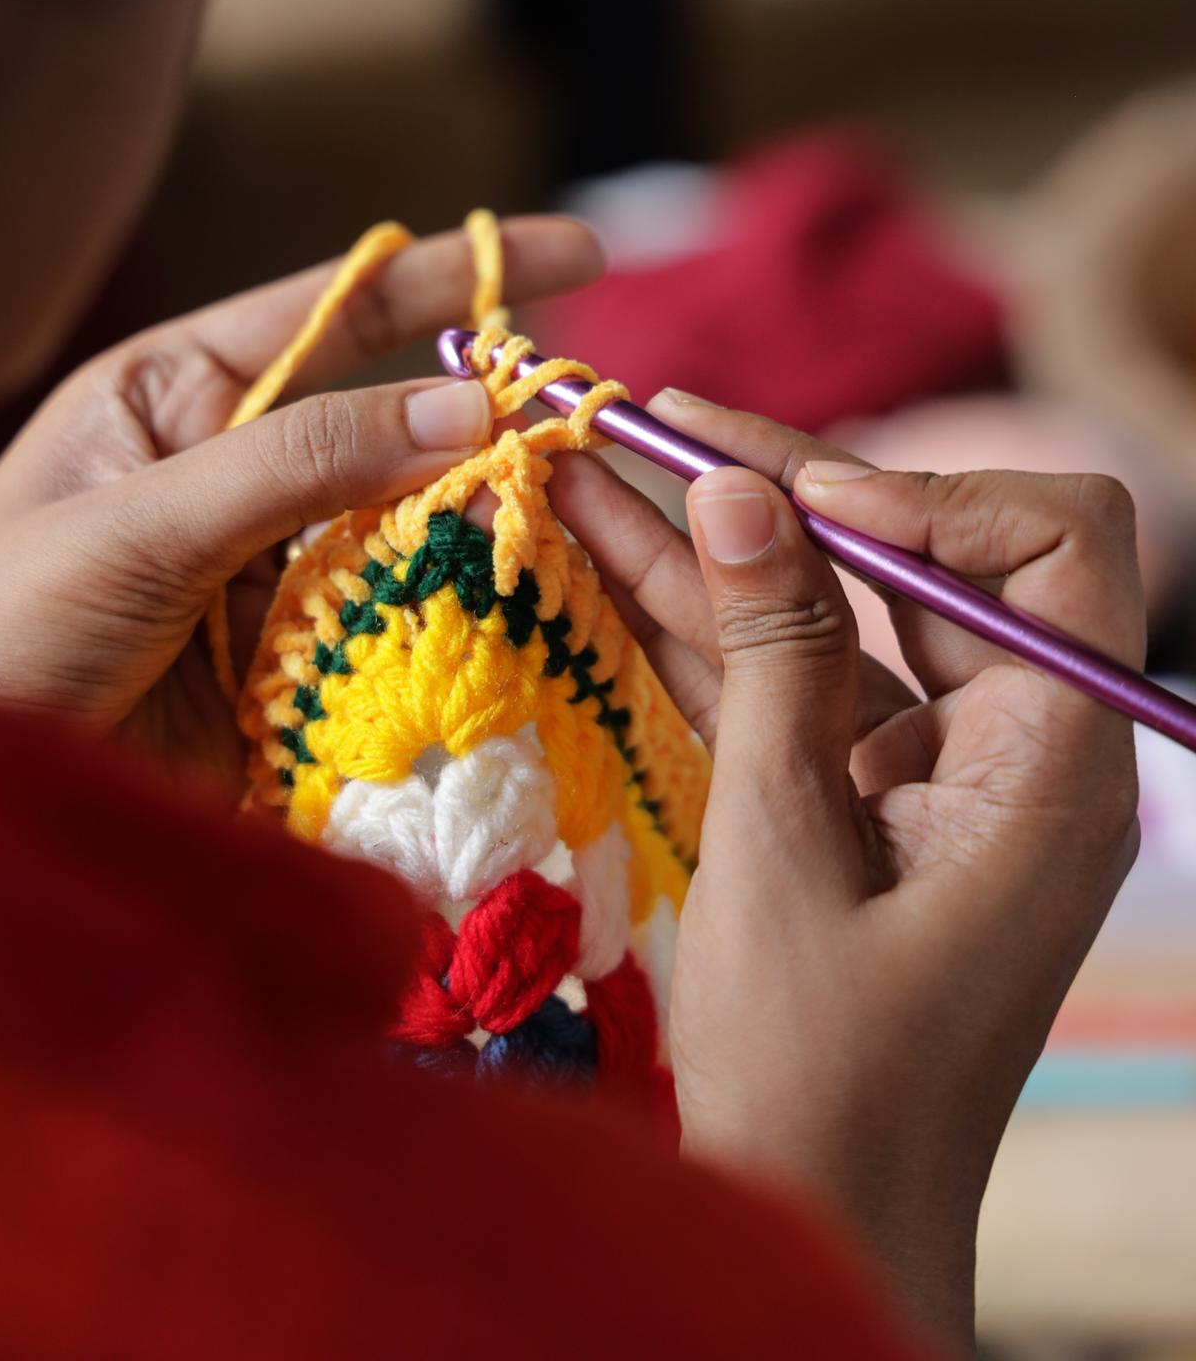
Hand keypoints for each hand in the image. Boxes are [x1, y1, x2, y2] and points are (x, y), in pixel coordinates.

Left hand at [0, 217, 600, 789]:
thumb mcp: (142, 525)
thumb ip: (301, 461)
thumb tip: (467, 411)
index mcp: (179, 397)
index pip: (340, 312)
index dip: (458, 277)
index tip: (575, 251)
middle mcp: (235, 474)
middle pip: (395, 427)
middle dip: (492, 427)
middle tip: (588, 432)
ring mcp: (268, 574)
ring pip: (411, 532)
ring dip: (482, 534)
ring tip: (558, 534)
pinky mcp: (290, 669)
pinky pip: (395, 629)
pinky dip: (453, 625)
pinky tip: (508, 622)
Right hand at [550, 396, 1142, 1349]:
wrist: (814, 1226)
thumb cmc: (817, 1074)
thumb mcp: (779, 844)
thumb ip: (770, 653)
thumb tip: (739, 486)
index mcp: (1055, 758)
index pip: (1057, 542)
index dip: (934, 495)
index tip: (797, 502)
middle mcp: (1014, 746)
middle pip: (920, 559)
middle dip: (781, 488)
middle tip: (651, 420)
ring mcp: (932, 772)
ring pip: (835, 614)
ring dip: (713, 550)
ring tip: (588, 465)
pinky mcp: (859, 799)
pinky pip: (791, 684)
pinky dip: (705, 631)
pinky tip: (608, 558)